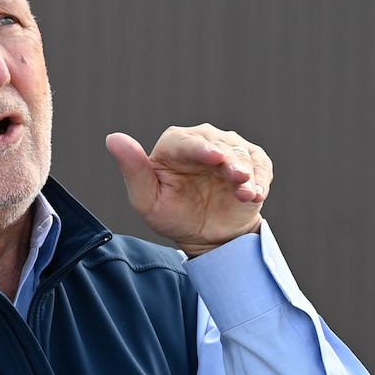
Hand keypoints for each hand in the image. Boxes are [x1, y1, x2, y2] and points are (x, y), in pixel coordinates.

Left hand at [106, 125, 271, 254]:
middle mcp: (203, 140)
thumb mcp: (146, 200)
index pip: (187, 142)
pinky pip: (260, 167)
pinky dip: (260, 180)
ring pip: (242, 154)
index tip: (214, 158)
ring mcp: (231, 150)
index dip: (201, 149)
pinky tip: (256, 195)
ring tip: (247, 192)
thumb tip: (113, 138)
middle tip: (238, 177)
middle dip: (230, 161)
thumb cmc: (172, 215)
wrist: (206, 235)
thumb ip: (132, 169)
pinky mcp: (253, 162)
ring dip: (247, 173)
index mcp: (174, 144)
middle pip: (219, 144)